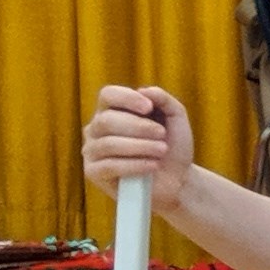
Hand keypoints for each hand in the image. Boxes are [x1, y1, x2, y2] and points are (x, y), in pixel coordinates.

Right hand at [84, 85, 191, 209]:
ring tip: (161, 151)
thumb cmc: (172, 146)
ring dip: (141, 146)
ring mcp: (92, 150)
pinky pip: (109, 166)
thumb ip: (163, 99)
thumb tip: (144, 90)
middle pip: (107, 120)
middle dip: (139, 127)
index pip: (108, 95)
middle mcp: (96, 128)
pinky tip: (153, 165)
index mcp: (112, 111)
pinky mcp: (93, 172)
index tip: (149, 107)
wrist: (177, 180)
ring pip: (109, 144)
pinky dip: (135, 165)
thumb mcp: (175, 118)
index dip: (127, 98)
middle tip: (162, 135)